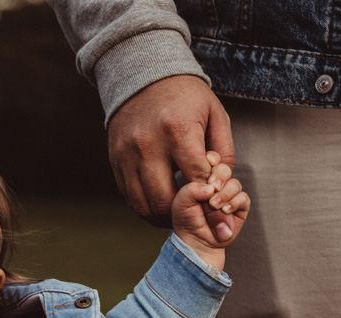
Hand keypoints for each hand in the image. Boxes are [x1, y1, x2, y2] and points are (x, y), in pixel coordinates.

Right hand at [108, 75, 233, 226]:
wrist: (142, 76)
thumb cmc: (185, 97)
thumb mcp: (215, 115)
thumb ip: (224, 151)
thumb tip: (221, 186)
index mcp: (177, 131)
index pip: (196, 179)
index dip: (210, 196)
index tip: (216, 203)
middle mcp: (148, 145)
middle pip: (166, 199)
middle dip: (185, 214)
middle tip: (197, 217)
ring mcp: (127, 155)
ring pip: (144, 204)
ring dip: (163, 217)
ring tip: (178, 217)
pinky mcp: (116, 161)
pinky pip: (129, 197)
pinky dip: (145, 207)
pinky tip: (159, 206)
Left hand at [172, 153, 249, 269]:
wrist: (196, 241)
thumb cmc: (186, 220)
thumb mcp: (181, 203)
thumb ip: (191, 190)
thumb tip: (210, 187)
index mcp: (201, 177)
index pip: (209, 159)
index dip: (210, 159)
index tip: (207, 163)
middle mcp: (216, 183)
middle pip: (224, 168)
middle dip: (219, 176)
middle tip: (212, 187)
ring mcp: (229, 193)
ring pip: (234, 183)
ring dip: (224, 194)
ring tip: (213, 205)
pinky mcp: (240, 205)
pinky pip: (243, 197)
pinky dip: (233, 203)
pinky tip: (224, 210)